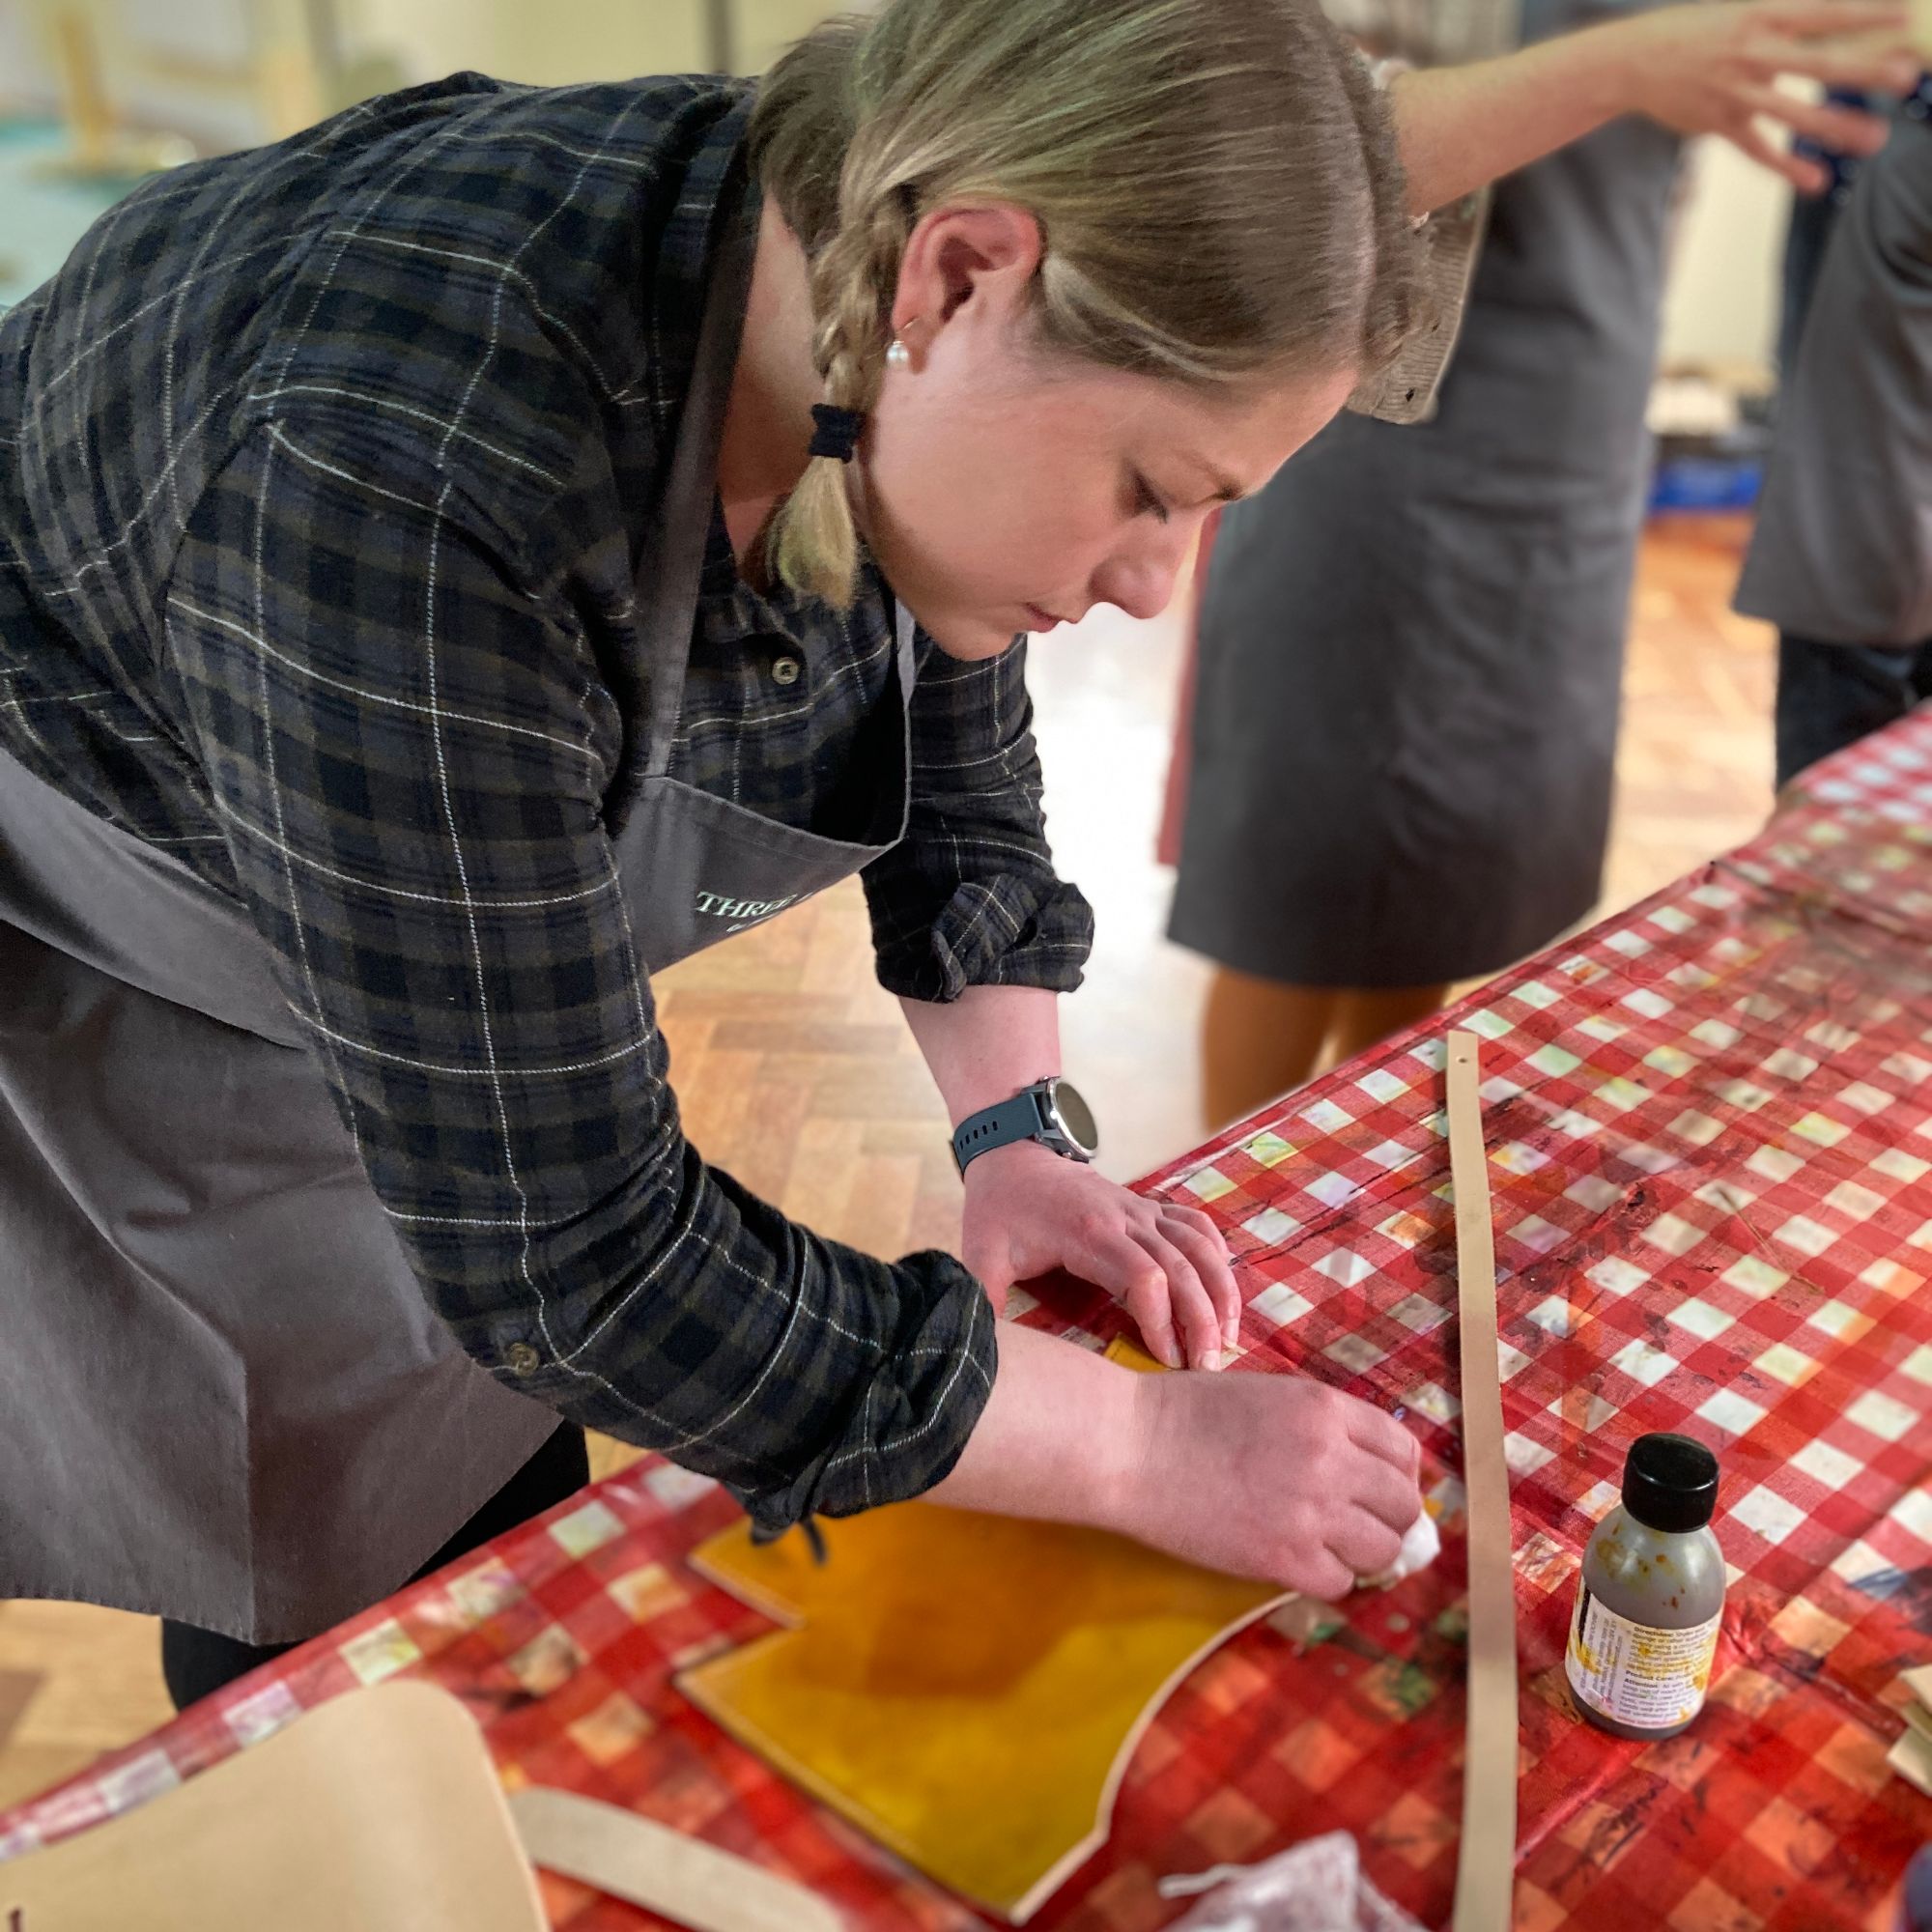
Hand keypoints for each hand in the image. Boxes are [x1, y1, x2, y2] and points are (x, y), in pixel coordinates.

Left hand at [959, 1140, 1239, 1369]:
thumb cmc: (998, 1209)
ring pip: (1199, 1247)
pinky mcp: (1149, 1207)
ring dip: (1220, 1291)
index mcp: (1087, 1233)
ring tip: (1230, 1338)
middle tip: (1210, 1366)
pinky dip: (1218, 1256)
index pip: (1142, 1277)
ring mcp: (1141, 1210)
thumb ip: (984, 1301)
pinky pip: (1196, 1227)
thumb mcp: (980, 1254)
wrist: (1014, 1154)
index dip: (1161, 1320)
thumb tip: (984, 1353)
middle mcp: (1125, 1218)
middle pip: (1181, 1267)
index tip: (1168, 1360)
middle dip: (1201, 1319)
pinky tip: (1226, 1293)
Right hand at [1117, 1362, 1424, 1598]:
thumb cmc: (1185, 1413)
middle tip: (1353, 1523)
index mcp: (1326, 1408)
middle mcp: (1331, 1457)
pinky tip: (1294, 1561)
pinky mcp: (1283, 1558)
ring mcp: (1310, 1510)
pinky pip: (1339, 1583)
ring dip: (1361, 1553)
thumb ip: (1319, 1425)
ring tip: (1326, 1546)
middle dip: (1385, 1517)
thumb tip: (1361, 1467)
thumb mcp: (1267, 1395)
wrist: (1130, 1445)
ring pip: (1383, 1550)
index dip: (1395, 1474)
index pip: (1404, 1450)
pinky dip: (1323, 1578)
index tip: (1375, 1488)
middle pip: (1404, 1505)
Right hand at [1611, 0, 1922, 190]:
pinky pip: (1757, 150)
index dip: (1864, 15)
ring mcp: (1735, 93)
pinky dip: (1786, 167)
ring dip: (1837, 127)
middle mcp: (1752, 54)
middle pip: (1818, 64)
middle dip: (1864, 72)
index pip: (1824, 13)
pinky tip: (1817, 180)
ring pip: (1794, 113)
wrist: (1634, 61)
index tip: (1904, 17)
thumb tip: (1834, 32)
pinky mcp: (1719, 125)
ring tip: (1875, 139)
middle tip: (1905, 78)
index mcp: (1761, 16)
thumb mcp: (1742, 12)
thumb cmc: (1698, 32)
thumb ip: (1785, 22)